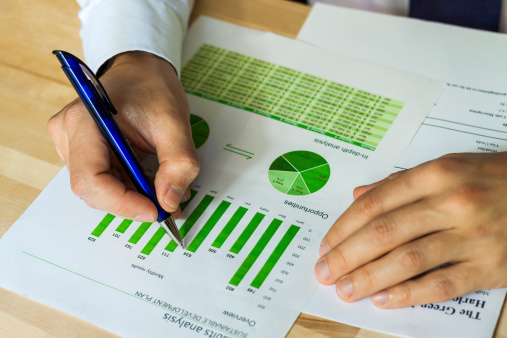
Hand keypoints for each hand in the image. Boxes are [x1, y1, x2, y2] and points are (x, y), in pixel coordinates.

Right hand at [48, 51, 198, 221]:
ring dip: (133, 195)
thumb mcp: (174, 123)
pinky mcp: (80, 150)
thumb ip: (178, 164)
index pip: (90, 179)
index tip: (154, 210)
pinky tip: (148, 178)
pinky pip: (103, 180)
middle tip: (165, 202)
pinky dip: (128, 187)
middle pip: (94, 189)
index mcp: (84, 121)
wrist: (141, 69)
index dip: (122, 202)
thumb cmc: (152, 87)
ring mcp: (71, 143)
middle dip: (132, 201)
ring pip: (99, 189)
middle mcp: (68, 134)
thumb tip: (169, 202)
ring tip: (161, 184)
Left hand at [315, 152, 506, 307]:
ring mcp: (472, 236)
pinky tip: (384, 300)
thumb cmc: (494, 178)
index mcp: (436, 175)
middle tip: (324, 271)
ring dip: (370, 278)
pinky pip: (443, 284)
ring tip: (345, 290)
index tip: (326, 244)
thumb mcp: (448, 166)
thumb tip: (358, 194)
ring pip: (408, 260)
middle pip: (384, 232)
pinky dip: (409, 294)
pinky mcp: (491, 266)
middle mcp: (451, 202)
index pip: (375, 203)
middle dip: (347, 255)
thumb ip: (399, 182)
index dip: (344, 227)